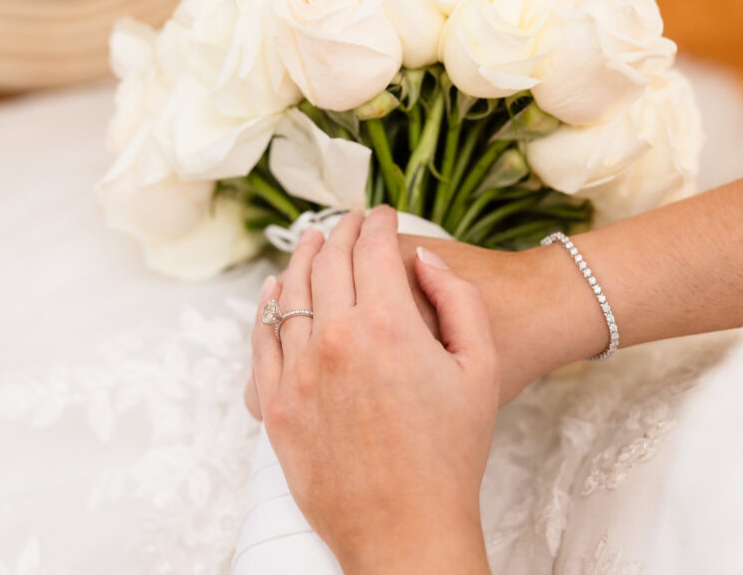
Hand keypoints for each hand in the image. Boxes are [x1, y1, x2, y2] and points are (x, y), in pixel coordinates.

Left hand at [245, 230, 609, 417]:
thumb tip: (422, 259)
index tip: (381, 215)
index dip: (377, 222)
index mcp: (386, 325)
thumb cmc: (452, 452)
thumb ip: (457, 299)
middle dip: (339, 232)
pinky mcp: (277, 406)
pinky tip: (274, 291)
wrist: (407, 527)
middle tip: (349, 222)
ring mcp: (298, 373)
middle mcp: (334, 340)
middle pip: (326, 262)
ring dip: (300, 258)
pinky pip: (262, 341)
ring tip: (311, 241)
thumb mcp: (479, 367)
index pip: (371, 249)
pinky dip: (266, 307)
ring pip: (288, 293)